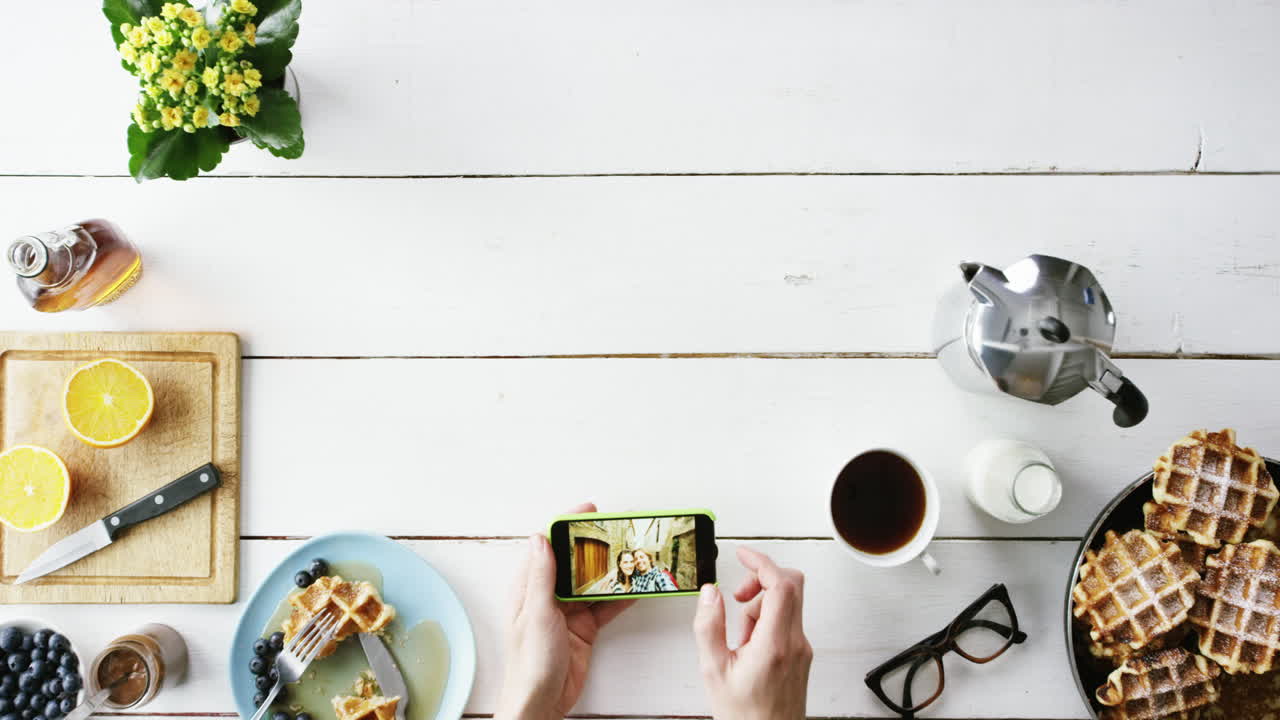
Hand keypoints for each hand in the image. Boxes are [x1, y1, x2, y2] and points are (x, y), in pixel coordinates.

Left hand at [495, 502, 634, 719]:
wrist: (540, 704)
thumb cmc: (528, 664)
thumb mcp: (536, 614)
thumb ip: (541, 577)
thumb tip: (541, 539)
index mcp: (529, 587)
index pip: (549, 545)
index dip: (568, 524)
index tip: (590, 511)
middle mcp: (548, 595)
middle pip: (576, 561)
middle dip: (597, 545)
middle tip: (620, 531)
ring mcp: (567, 612)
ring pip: (593, 582)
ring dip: (612, 570)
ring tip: (634, 555)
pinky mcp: (583, 628)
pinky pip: (605, 606)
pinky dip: (621, 597)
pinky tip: (636, 587)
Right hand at [693, 546, 812, 719]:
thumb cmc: (744, 717)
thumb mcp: (714, 671)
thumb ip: (709, 627)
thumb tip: (711, 594)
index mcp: (774, 644)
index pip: (781, 585)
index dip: (762, 562)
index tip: (744, 555)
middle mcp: (795, 643)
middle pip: (791, 586)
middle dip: (761, 579)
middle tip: (739, 594)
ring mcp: (802, 650)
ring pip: (788, 604)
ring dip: (761, 606)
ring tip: (739, 637)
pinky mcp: (801, 656)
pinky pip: (787, 623)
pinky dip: (766, 622)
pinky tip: (749, 646)